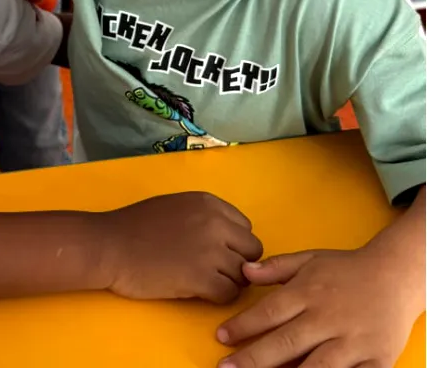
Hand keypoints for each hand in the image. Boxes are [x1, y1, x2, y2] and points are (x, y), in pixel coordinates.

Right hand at [99, 192, 262, 303]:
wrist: (110, 246)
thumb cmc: (135, 225)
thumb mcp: (175, 206)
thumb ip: (204, 217)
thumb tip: (228, 237)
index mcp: (208, 203)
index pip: (245, 226)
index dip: (233, 242)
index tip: (216, 250)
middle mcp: (215, 223)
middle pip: (252, 250)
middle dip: (238, 262)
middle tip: (214, 269)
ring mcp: (210, 252)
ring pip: (244, 275)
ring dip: (228, 281)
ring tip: (202, 280)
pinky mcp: (202, 279)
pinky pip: (230, 294)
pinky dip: (217, 297)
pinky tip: (197, 291)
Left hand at [216, 248, 420, 366]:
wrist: (396, 275)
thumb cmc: (346, 269)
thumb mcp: (309, 259)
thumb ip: (276, 267)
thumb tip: (243, 271)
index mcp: (308, 293)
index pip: (268, 313)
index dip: (243, 326)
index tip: (220, 337)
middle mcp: (327, 319)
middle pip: (285, 344)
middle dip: (253, 360)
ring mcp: (352, 343)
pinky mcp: (376, 361)